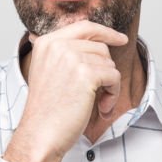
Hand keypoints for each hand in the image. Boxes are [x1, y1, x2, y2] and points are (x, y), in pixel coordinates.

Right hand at [3, 21, 128, 161]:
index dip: (106, 32)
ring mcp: (71, 58)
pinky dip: (113, 95)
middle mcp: (57, 45)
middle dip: (106, 70)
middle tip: (99, 93)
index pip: (84, 27)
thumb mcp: (48, 71)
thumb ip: (65, 53)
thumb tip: (94, 40)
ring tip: (97, 103)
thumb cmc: (47, 110)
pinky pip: (114, 77)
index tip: (121, 39)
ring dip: (109, 86)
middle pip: (100, 47)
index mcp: (47, 42)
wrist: (40, 135)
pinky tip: (102, 108)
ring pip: (109, 63)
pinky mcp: (86, 74)